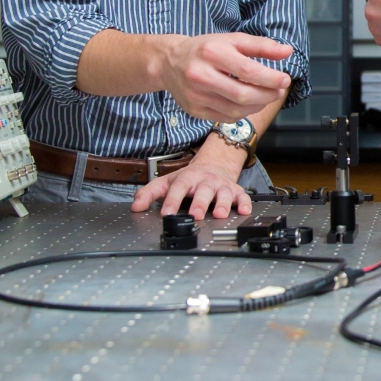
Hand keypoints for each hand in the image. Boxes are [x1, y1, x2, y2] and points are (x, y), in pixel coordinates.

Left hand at [132, 142, 253, 221]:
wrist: (214, 165)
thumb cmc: (190, 178)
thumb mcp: (167, 182)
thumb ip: (149, 193)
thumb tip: (135, 206)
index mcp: (187, 178)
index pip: (178, 188)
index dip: (172, 200)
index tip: (167, 213)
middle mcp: (205, 181)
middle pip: (203, 190)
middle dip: (200, 203)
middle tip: (195, 215)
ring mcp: (221, 186)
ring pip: (224, 194)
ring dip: (223, 204)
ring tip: (219, 215)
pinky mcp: (235, 191)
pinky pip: (243, 197)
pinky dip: (245, 204)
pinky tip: (244, 211)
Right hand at [158, 32, 292, 120]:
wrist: (169, 62)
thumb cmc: (206, 49)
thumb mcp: (232, 40)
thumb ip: (260, 46)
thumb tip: (287, 51)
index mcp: (211, 53)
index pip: (247, 70)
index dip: (270, 78)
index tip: (285, 80)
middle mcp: (200, 76)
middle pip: (242, 94)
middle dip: (267, 95)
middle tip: (279, 91)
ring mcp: (196, 96)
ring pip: (235, 110)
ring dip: (257, 105)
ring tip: (266, 96)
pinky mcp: (194, 110)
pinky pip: (226, 117)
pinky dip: (243, 112)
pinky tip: (248, 103)